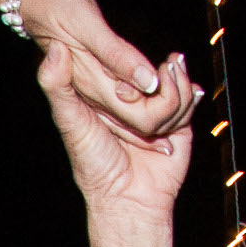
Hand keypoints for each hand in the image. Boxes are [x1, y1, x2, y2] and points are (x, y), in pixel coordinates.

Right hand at [14, 0, 175, 138]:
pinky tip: (167, 72)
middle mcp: (96, 95)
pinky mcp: (99, 80)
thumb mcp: (87, 26)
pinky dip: (157, 89)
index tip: (172, 70)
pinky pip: (133, 98)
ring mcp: (97, 90)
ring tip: (177, 66)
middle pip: (148, 122)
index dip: (167, 104)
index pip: (143, 119)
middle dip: (174, 102)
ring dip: (169, 96)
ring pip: (144, 114)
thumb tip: (148, 81)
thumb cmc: (55, 2)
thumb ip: (116, 57)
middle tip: (178, 66)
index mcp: (94, 87)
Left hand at [36, 42, 194, 222]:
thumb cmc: (94, 163)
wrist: (129, 198)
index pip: (121, 65)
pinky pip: (192, 98)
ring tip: (167, 89)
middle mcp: (132, 105)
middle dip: (158, 74)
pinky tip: (189, 93)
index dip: (127, 67)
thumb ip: (57, 87)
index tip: (124, 86)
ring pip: (175, 82)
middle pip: (152, 71)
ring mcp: (156, 113)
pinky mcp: (179, 125)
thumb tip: (53, 48)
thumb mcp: (70, 120)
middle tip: (154, 83)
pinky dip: (189, 95)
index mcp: (105, 100)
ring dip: (175, 85)